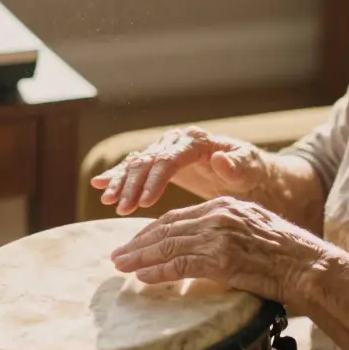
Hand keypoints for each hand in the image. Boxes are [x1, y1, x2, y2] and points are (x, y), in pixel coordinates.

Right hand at [91, 126, 272, 214]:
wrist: (247, 174)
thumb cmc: (250, 172)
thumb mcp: (250, 170)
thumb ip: (238, 165)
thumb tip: (220, 159)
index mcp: (196, 141)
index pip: (169, 158)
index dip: (155, 179)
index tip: (145, 202)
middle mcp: (176, 141)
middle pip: (148, 160)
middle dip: (133, 185)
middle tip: (122, 208)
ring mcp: (165, 150)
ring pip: (137, 163)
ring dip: (121, 183)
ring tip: (109, 202)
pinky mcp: (159, 163)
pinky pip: (134, 168)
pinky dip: (117, 176)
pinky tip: (98, 184)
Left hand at [108, 196, 329, 311]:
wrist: (308, 265)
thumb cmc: (285, 252)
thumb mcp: (252, 226)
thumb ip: (225, 229)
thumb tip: (202, 244)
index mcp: (223, 205)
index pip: (177, 217)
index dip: (151, 231)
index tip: (134, 242)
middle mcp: (217, 216)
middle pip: (166, 229)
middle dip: (138, 243)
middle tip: (117, 255)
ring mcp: (219, 237)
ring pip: (168, 246)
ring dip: (140, 257)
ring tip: (121, 266)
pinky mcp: (221, 259)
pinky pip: (180, 266)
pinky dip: (158, 272)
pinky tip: (143, 277)